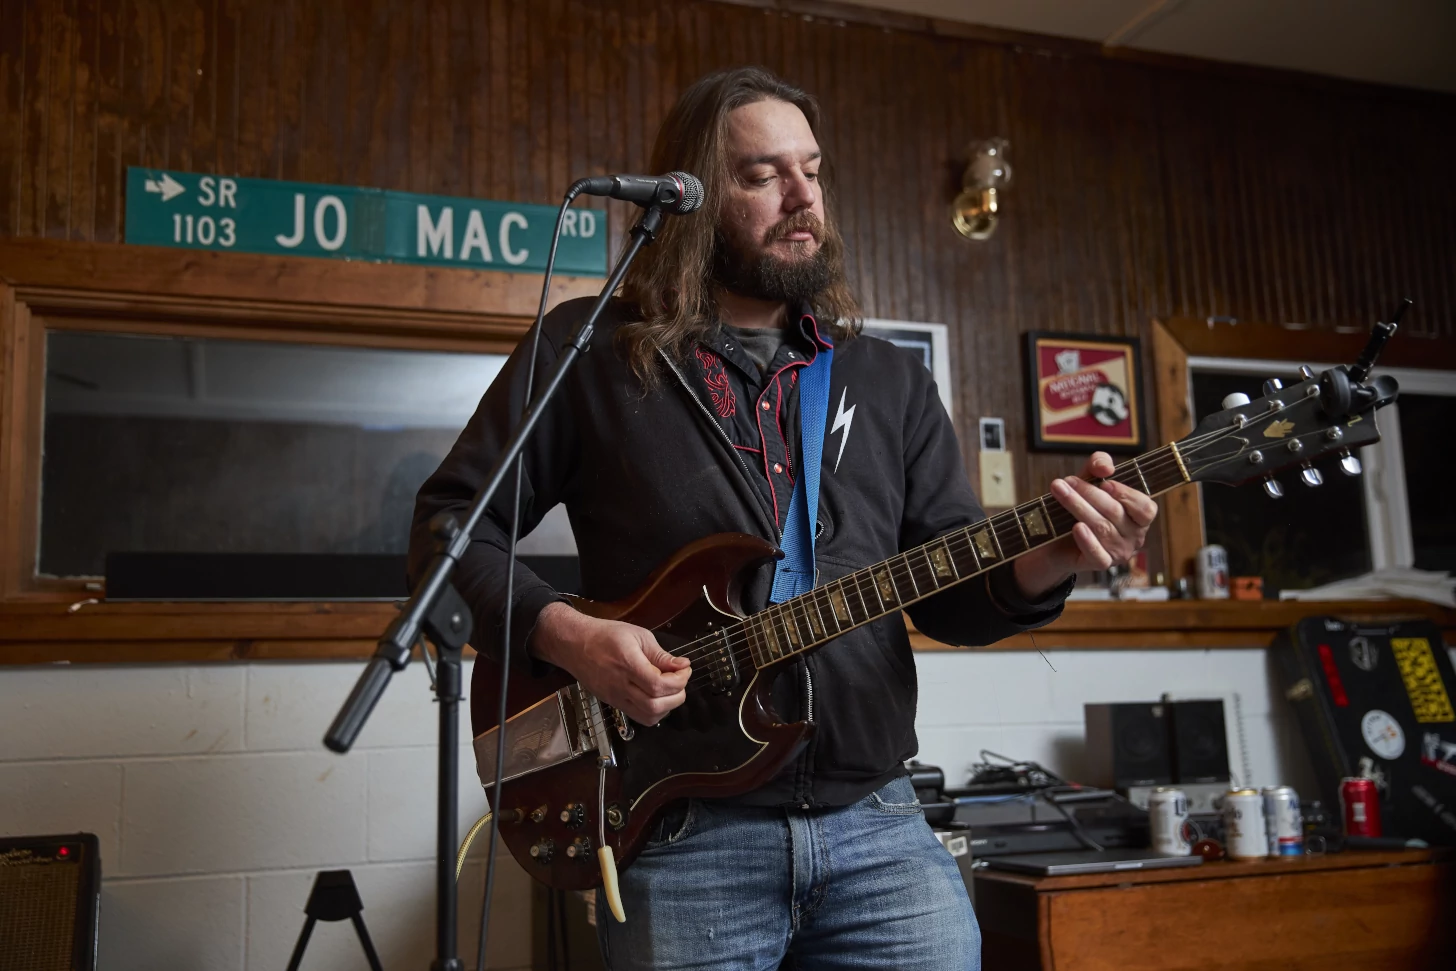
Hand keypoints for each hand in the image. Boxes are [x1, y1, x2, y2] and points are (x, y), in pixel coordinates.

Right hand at [530, 602, 691, 725]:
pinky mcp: (614, 703)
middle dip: (677, 696)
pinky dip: (654, 712)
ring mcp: (616, 697)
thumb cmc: (605, 636)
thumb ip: (661, 654)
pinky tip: (658, 697)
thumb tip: (682, 665)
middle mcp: (620, 685)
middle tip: (680, 681)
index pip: (657, 684)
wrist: (575, 644)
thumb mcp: (638, 635)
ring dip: (667, 707)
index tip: (684, 670)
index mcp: (627, 663)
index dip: (678, 681)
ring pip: (648, 717)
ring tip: (670, 690)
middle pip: (654, 705)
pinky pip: (639, 717)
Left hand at [1013, 451, 1158, 598]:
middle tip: (1066, 481)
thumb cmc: (1080, 506)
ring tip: (1059, 491)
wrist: (1056, 540)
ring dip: (1078, 507)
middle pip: (1116, 513)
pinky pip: (1098, 554)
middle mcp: (1134, 536)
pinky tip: (1076, 527)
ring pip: (1102, 528)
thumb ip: (1099, 465)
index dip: (1126, 494)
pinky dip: (1087, 540)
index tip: (1103, 482)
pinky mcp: (1102, 563)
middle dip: (1089, 493)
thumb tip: (1106, 468)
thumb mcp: (1090, 480)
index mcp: (1139, 516)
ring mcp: (1120, 552)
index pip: (1145, 507)